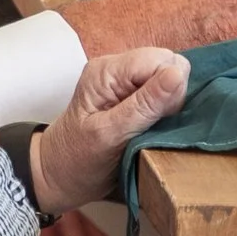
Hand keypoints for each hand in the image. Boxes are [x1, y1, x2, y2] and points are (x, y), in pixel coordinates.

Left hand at [30, 47, 190, 213]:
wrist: (58, 175)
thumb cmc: (77, 159)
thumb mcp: (111, 136)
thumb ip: (145, 105)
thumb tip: (178, 74)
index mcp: (107, 70)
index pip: (160, 60)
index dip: (171, 88)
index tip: (160, 119)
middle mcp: (117, 67)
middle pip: (168, 64)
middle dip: (171, 95)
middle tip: (152, 126)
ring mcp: (125, 78)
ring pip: (169, 76)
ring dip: (169, 103)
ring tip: (150, 128)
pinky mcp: (132, 91)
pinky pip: (163, 90)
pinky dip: (165, 108)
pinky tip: (152, 125)